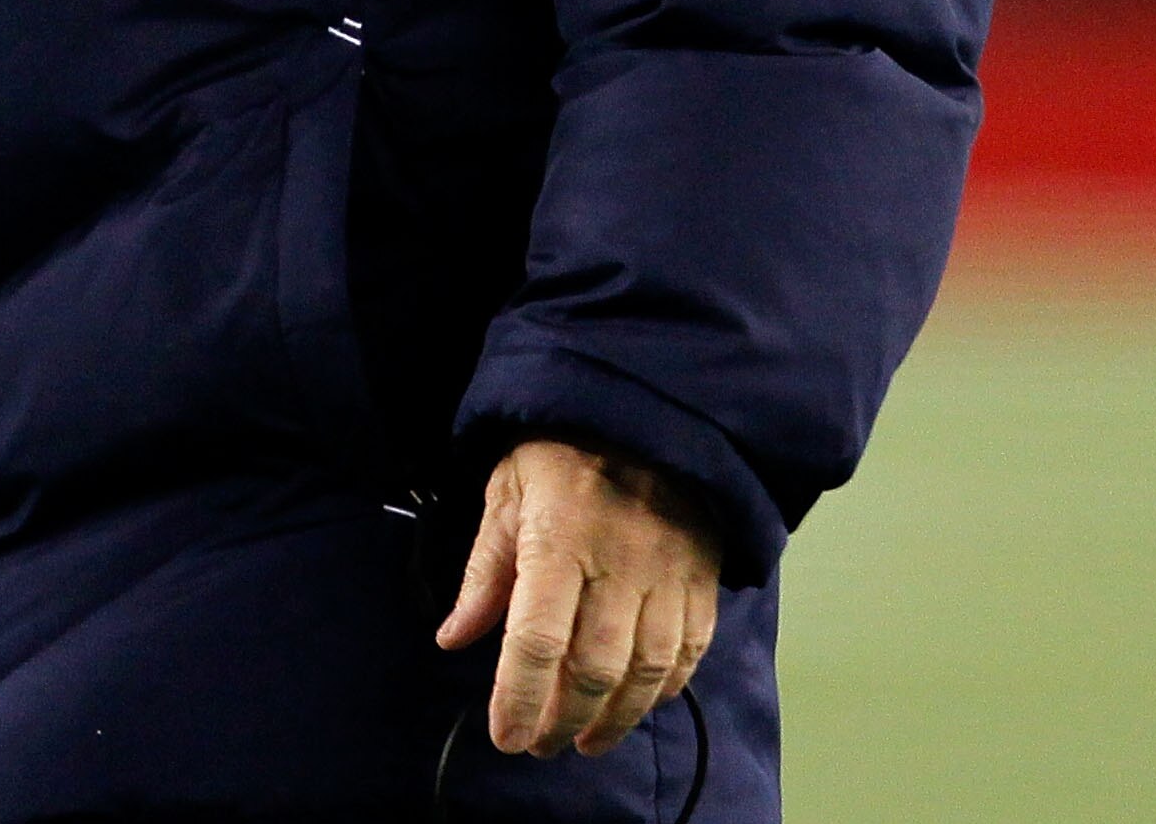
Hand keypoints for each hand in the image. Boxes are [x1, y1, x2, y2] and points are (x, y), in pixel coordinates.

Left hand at [434, 436, 722, 757]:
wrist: (647, 410)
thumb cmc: (562, 451)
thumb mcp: (507, 492)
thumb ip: (484, 570)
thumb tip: (453, 639)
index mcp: (558, 539)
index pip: (536, 639)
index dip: (518, 698)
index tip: (505, 736)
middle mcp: (618, 563)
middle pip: (592, 668)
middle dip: (562, 718)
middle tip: (539, 744)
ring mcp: (668, 574)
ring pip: (645, 671)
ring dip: (614, 719)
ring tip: (585, 741)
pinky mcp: (702, 578)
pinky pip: (688, 652)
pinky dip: (661, 689)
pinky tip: (636, 704)